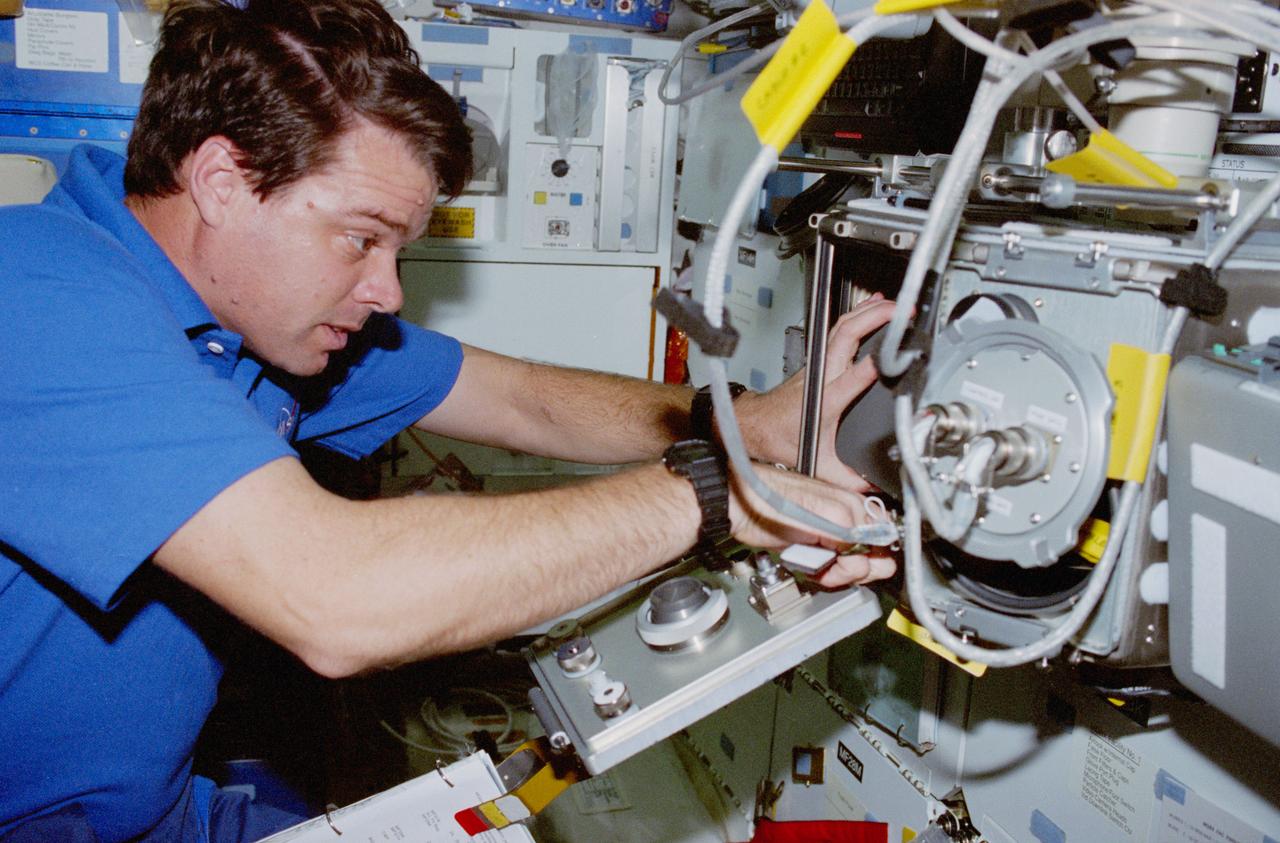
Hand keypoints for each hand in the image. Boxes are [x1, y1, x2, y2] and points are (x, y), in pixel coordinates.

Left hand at [727, 462, 895, 587]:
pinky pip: (836, 569)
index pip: (886, 541)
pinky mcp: (819, 547)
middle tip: (834, 568)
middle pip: (876, 558)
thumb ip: (850, 530)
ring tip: (819, 567)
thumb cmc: (770, 503)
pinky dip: (828, 574)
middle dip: (858, 570)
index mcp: (855, 506)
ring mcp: (833, 535)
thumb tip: (867, 549)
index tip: (848, 562)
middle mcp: (849, 519)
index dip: (871, 558)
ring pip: (857, 567)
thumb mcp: (819, 515)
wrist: (740, 510)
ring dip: (841, 574)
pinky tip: (813, 568)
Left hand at [735, 295, 896, 490]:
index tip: (896, 355)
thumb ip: (846, 479)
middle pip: (847, 337)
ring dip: (867, 312)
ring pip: (842, 328)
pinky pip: (837, 331)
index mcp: (825, 401)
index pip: (852, 378)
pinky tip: (871, 306)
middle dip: (875, 319)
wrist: (754, 426)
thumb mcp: (817, 464)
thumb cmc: (780, 439)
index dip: (872, 366)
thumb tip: (873, 488)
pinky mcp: (816, 360)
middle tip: (901, 313)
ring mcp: (818, 365)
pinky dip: (856, 315)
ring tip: (892, 302)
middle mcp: (822, 377)